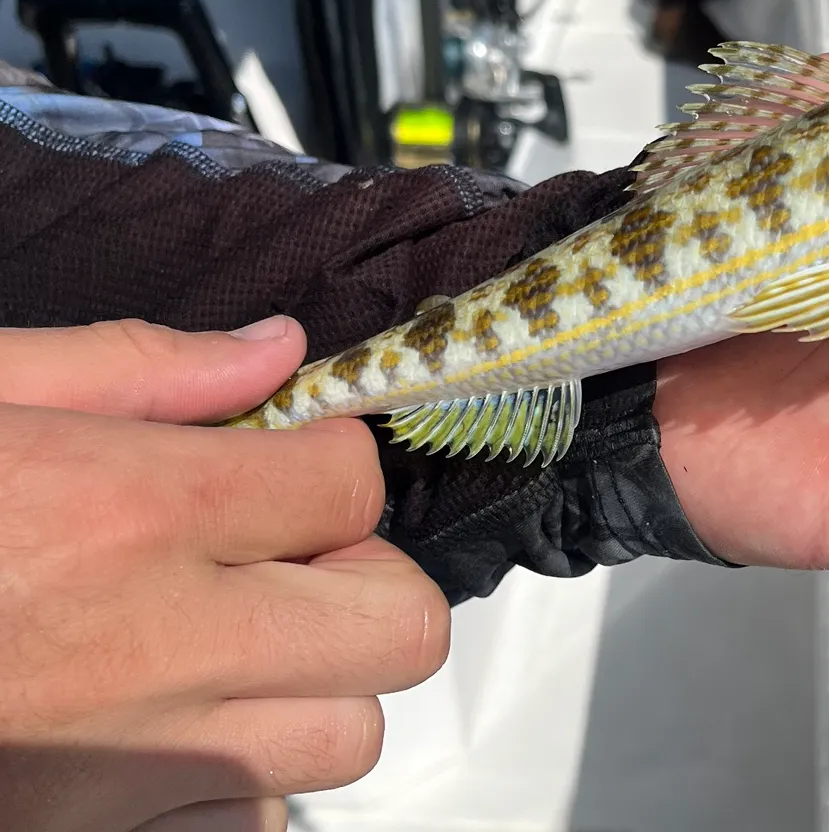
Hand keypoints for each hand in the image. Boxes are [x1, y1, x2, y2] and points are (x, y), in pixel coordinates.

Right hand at [0, 319, 449, 831]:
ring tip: (228, 645)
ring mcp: (129, 768)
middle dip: (365, 581)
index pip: (350, 483)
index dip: (332, 463)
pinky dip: (234, 784)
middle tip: (287, 558)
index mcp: (126, 511)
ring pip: (342, 739)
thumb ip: (133, 369)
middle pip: (395, 628)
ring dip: (312, 685)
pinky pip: (247, 826)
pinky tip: (162, 735)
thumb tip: (275, 350)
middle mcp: (155, 646)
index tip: (289, 463)